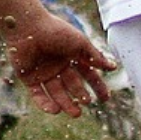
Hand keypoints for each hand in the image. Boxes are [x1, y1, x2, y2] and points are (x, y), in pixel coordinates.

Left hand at [0, 9, 115, 116]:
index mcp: (72, 57)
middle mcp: (58, 66)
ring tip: (75, 113)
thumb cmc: (55, 31)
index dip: (97, 87)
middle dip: (80, 96)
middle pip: (73, 86)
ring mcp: (43, 73)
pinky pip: (37, 94)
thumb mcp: (80, 43)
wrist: (27, 26)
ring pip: (56, 93)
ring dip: (65, 104)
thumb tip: (113, 67)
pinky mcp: (28, 77)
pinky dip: (45, 103)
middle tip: (86, 103)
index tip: (105, 99)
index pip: (88, 75)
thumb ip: (96, 57)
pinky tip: (55, 110)